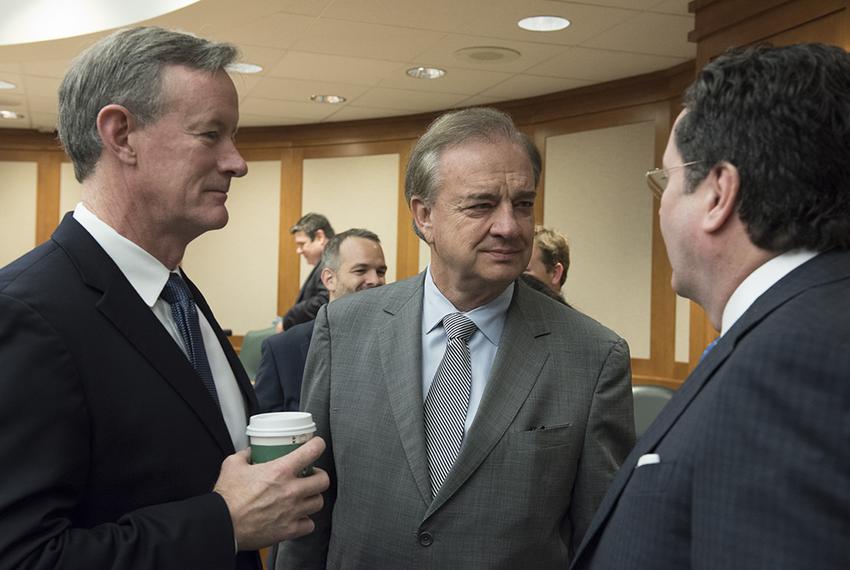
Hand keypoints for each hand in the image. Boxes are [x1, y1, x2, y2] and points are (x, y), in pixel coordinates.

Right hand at [214, 436, 328, 550]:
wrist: (222, 525)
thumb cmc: (227, 498)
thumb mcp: (233, 465)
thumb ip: (245, 455)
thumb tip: (251, 452)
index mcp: (280, 471)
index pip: (312, 451)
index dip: (317, 445)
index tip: (317, 445)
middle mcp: (291, 490)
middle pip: (323, 480)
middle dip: (319, 476)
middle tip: (311, 476)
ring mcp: (292, 511)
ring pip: (318, 502)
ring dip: (313, 498)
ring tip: (305, 496)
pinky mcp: (289, 530)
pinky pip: (309, 525)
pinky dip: (306, 521)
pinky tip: (298, 517)